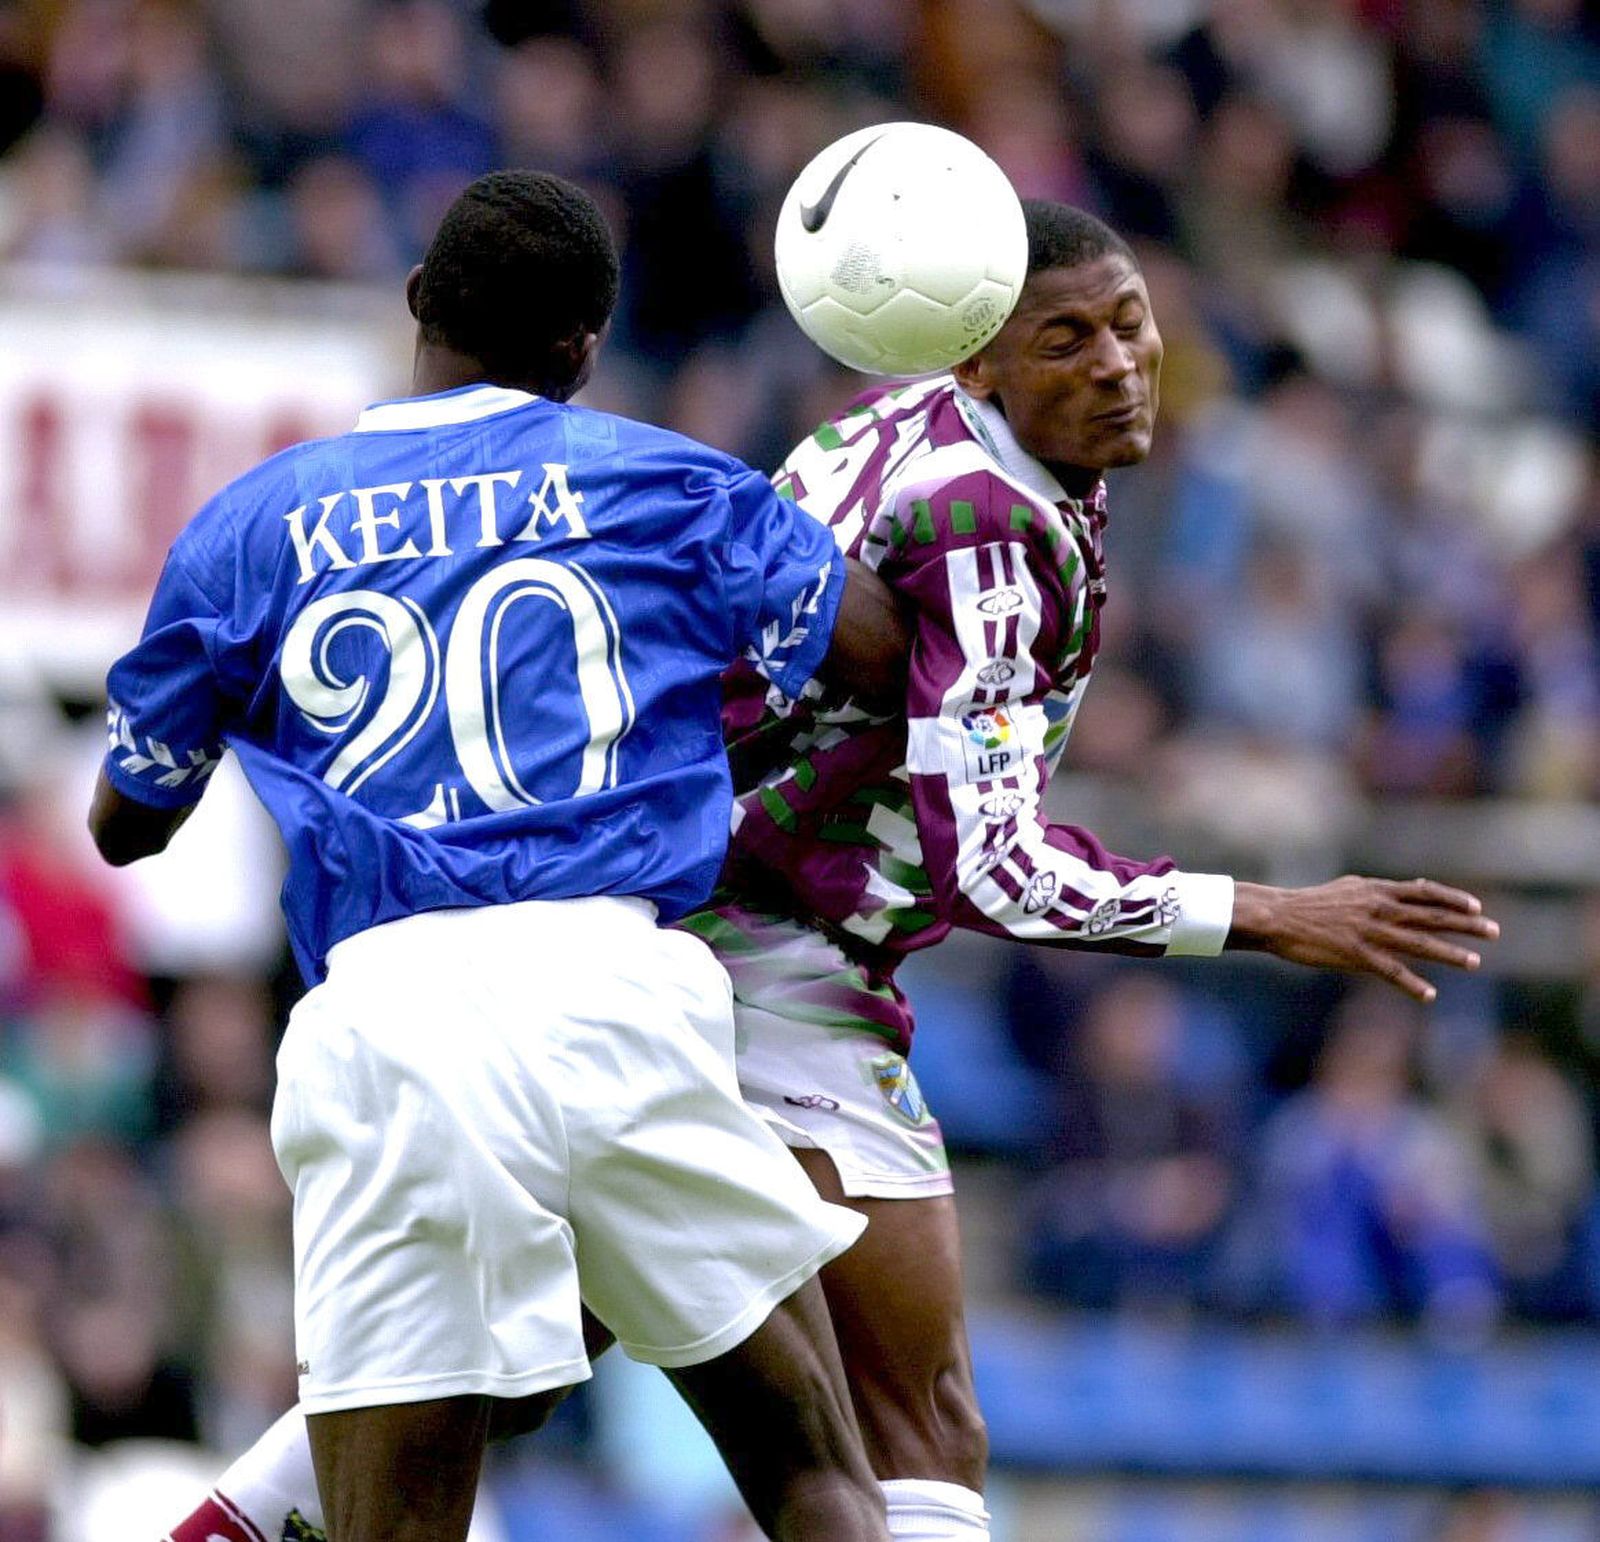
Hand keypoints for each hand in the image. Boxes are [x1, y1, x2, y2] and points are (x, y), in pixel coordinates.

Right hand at [1227, 877, 1499, 1003]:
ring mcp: (1369, 932)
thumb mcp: (1348, 888)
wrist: (1279, 916)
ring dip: (1449, 954)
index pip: (1425, 892)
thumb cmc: (1309, 904)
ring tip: (1474, 963)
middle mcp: (1378, 908)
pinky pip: (1390, 971)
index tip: (1477, 907)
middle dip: (1465, 924)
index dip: (1453, 899)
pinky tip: (1429, 995)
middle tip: (1493, 931)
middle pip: (1431, 916)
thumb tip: (1402, 891)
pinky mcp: (1355, 954)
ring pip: (1418, 943)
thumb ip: (1377, 892)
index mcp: (1376, 891)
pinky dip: (1412, 984)